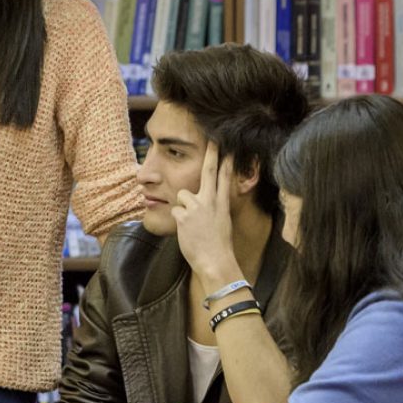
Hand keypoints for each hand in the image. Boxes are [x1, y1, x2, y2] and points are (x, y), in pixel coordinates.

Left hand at [172, 143, 243, 289]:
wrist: (215, 262)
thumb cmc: (218, 246)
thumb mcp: (223, 222)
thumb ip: (215, 208)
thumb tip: (210, 200)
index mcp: (222, 204)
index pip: (225, 177)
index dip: (226, 161)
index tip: (228, 147)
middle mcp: (211, 201)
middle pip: (209, 171)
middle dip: (211, 153)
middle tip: (212, 140)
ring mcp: (197, 207)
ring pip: (182, 194)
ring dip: (183, 206)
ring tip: (191, 223)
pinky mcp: (184, 216)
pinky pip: (175, 210)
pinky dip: (178, 220)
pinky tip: (186, 231)